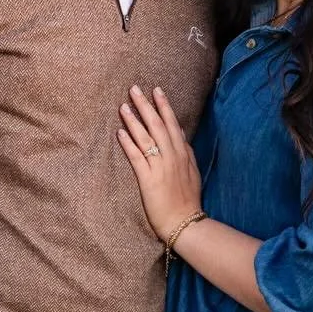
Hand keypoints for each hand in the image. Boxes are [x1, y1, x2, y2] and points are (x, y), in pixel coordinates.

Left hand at [117, 85, 201, 241]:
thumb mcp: (193, 172)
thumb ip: (186, 153)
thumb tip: (180, 135)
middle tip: (134, 89)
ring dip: (134, 120)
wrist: (186, 222)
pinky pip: (137, 158)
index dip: (164, 106)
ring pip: (146, 138)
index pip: (172, 124)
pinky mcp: (149, 180)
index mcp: (182, 154)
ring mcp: (160, 168)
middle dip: (146, 105)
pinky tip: (120, 132)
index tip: (156, 90)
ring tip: (124, 106)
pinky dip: (128, 144)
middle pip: (158, 125)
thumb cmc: (188, 199)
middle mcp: (172, 157)